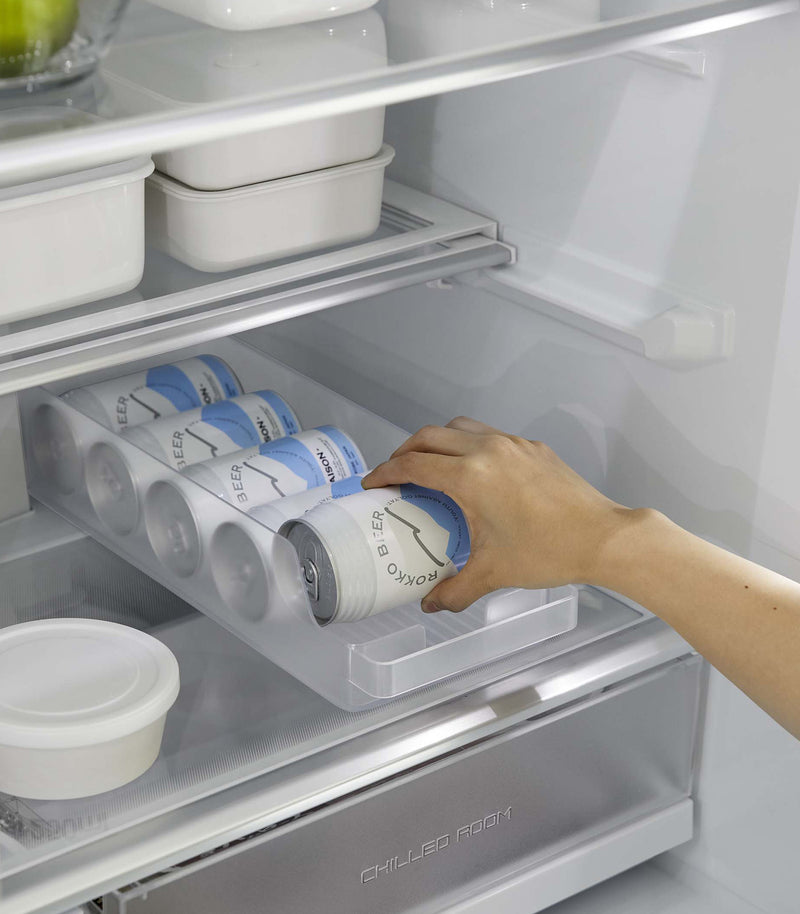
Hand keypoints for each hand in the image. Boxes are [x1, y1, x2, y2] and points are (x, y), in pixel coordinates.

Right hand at [362, 417, 636, 612]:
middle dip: (405, 451)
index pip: (414, 465)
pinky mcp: (531, 447)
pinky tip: (472, 470)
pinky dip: (467, 444)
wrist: (603, 536)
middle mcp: (487, 450)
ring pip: (459, 427)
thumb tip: (430, 604)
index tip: (373, 483)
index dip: (387, 473)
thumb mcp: (494, 573)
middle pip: (429, 436)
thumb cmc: (549, 552)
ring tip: (429, 465)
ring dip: (436, 441)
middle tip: (395, 473)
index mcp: (470, 478)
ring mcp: (512, 444)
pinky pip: (488, 434)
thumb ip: (455, 589)